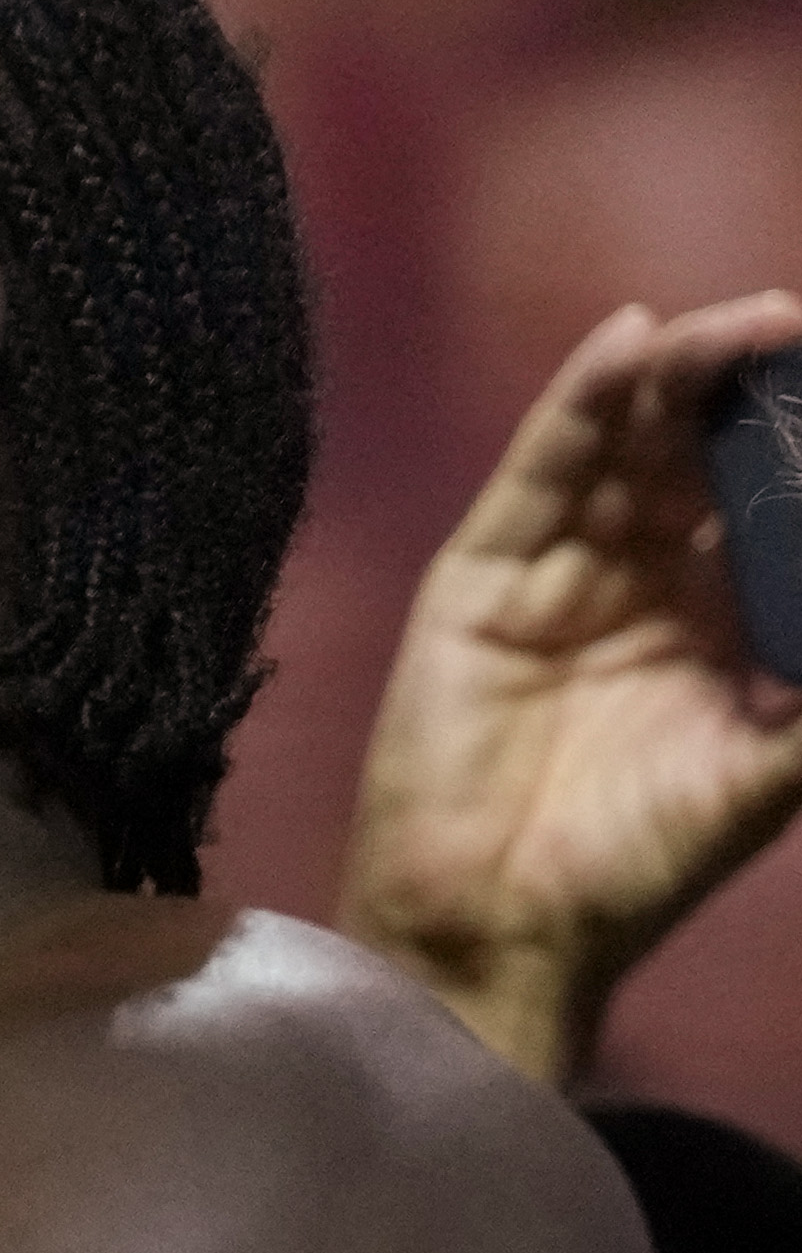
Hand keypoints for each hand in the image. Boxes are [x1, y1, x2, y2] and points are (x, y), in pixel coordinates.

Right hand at [338, 292, 801, 1081]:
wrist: (496, 928)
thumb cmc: (634, 866)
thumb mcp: (770, 775)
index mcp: (723, 622)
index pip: (774, 501)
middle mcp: (644, 581)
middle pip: (705, 453)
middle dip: (754, 390)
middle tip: (801, 328)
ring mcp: (560, 572)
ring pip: (630, 445)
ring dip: (684, 377)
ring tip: (745, 323)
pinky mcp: (482, 576)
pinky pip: (539, 473)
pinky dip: (582, 403)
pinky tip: (631, 342)